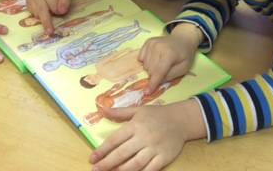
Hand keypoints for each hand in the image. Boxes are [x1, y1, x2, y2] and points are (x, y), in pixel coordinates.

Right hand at [25, 0, 71, 34]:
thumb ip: (66, 0)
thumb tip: (61, 11)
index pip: (53, 6)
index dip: (58, 10)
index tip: (62, 11)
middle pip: (41, 11)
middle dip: (46, 22)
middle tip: (50, 32)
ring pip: (37, 14)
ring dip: (44, 17)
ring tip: (49, 10)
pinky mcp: (27, 4)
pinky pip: (33, 14)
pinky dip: (39, 16)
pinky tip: (43, 10)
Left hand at [89, 100, 206, 170]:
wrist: (180, 120)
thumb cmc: (156, 115)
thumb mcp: (138, 110)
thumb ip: (119, 112)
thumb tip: (101, 109)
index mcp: (135, 125)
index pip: (115, 140)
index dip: (102, 150)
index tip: (92, 158)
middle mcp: (143, 137)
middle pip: (122, 154)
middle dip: (107, 163)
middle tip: (95, 170)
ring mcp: (154, 149)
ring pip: (135, 164)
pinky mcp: (164, 158)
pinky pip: (150, 170)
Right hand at [139, 24, 202, 94]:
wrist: (183, 39)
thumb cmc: (185, 55)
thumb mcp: (183, 69)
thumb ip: (170, 76)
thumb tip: (157, 82)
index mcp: (169, 54)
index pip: (158, 72)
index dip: (153, 83)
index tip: (147, 93)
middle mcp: (158, 47)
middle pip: (150, 69)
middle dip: (156, 75)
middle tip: (165, 71)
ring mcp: (151, 43)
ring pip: (145, 65)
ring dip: (151, 69)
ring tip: (161, 64)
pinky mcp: (147, 42)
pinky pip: (140, 58)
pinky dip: (146, 61)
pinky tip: (154, 58)